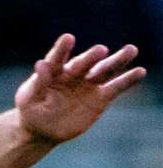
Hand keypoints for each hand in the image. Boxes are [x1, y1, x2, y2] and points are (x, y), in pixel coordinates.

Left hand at [15, 34, 146, 144]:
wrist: (42, 128)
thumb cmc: (32, 110)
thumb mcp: (29, 99)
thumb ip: (37, 83)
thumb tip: (40, 64)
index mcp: (54, 70)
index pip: (57, 57)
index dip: (62, 48)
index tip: (68, 39)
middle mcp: (75, 72)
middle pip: (85, 62)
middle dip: (92, 56)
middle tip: (101, 50)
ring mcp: (89, 83)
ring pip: (105, 69)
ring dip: (118, 60)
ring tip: (131, 50)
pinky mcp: (100, 97)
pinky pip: (115, 87)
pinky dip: (127, 80)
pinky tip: (139, 72)